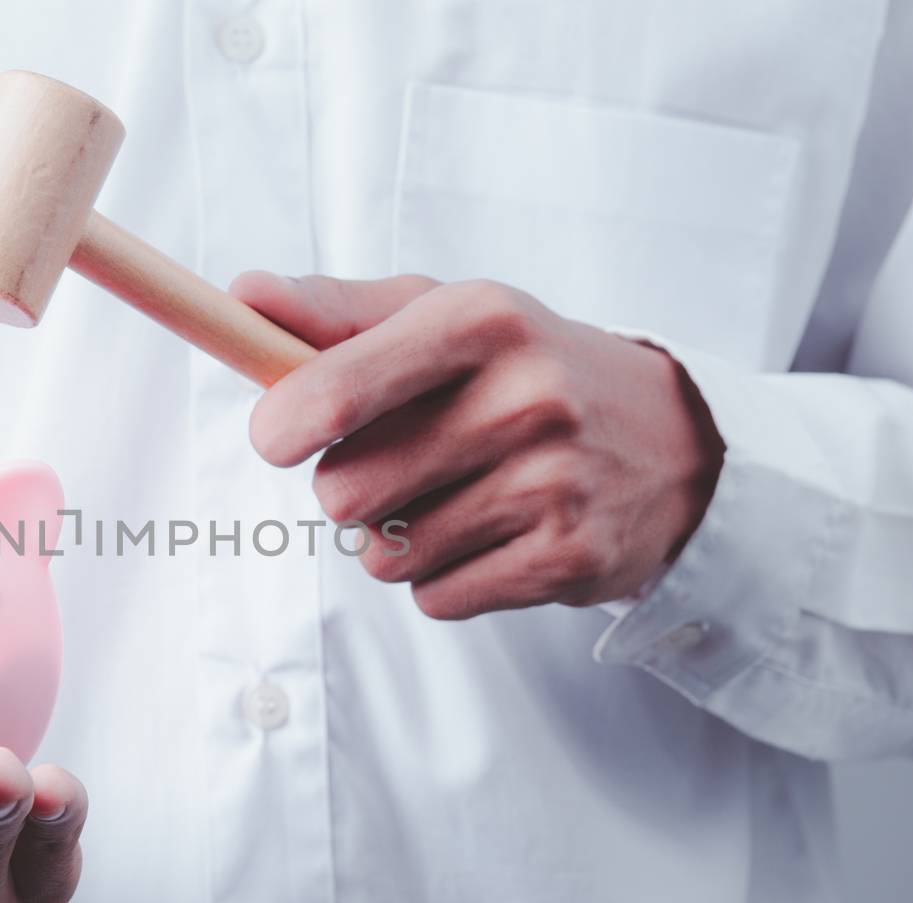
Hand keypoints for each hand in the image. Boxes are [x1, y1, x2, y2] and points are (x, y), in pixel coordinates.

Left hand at [233, 273, 723, 618]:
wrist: (670, 439)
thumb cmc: (522, 368)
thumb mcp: (441, 313)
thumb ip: (334, 310)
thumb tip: (242, 294)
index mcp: (479, 319)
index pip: (332, 390)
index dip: (280, 427)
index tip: (277, 437)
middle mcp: (524, 397)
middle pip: (343, 493)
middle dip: (349, 489)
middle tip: (401, 464)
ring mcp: (553, 483)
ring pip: (383, 554)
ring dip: (396, 539)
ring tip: (455, 497)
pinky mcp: (569, 558)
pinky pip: (435, 597)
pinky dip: (443, 578)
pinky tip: (492, 535)